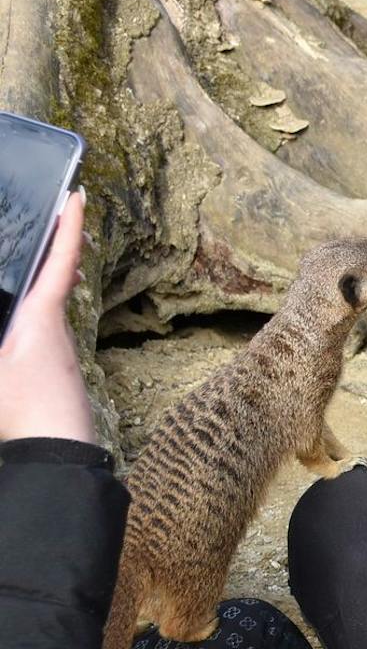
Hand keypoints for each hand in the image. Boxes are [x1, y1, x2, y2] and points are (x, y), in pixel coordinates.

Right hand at [0, 189, 94, 444]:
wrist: (60, 453)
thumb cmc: (23, 409)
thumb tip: (3, 327)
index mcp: (42, 317)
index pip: (61, 260)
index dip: (69, 225)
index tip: (77, 195)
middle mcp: (59, 329)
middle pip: (59, 279)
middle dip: (56, 248)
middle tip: (55, 218)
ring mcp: (62, 352)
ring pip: (52, 309)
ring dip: (48, 284)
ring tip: (38, 263)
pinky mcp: (60, 373)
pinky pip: (47, 334)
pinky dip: (38, 318)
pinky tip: (24, 328)